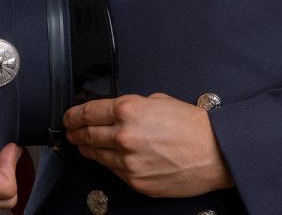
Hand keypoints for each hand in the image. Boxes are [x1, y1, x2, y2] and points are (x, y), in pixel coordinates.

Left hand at [63, 93, 233, 197]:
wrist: (214, 151)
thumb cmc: (191, 124)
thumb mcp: (159, 100)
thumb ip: (133, 107)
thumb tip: (116, 113)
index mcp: (129, 109)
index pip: (89, 112)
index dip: (74, 115)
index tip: (68, 117)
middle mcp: (124, 136)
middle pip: (88, 135)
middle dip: (76, 133)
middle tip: (71, 131)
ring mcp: (128, 162)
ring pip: (97, 155)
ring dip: (88, 149)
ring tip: (84, 145)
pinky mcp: (135, 182)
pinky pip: (114, 171)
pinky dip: (109, 163)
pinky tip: (109, 157)